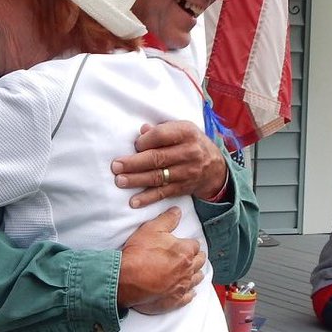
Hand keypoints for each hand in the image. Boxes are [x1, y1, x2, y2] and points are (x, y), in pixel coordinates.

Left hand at [112, 121, 229, 208]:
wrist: (216, 169)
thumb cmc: (192, 144)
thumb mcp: (183, 130)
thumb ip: (163, 130)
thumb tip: (142, 131)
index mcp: (187, 133)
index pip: (162, 135)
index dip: (145, 141)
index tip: (135, 145)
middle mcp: (189, 153)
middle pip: (157, 158)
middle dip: (134, 163)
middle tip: (116, 166)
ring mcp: (187, 172)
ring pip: (158, 177)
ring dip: (137, 180)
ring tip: (120, 181)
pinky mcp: (183, 188)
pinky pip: (163, 193)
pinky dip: (148, 198)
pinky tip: (134, 201)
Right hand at [117, 207, 205, 313]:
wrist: (125, 280)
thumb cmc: (138, 254)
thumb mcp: (151, 229)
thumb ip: (167, 219)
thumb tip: (177, 211)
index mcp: (185, 251)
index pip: (195, 245)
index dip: (189, 243)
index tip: (185, 244)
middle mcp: (187, 270)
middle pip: (200, 262)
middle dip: (196, 257)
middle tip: (189, 256)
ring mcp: (182, 286)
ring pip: (197, 279)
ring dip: (195, 273)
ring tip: (190, 271)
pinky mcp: (176, 300)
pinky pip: (189, 296)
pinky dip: (189, 292)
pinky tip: (187, 290)